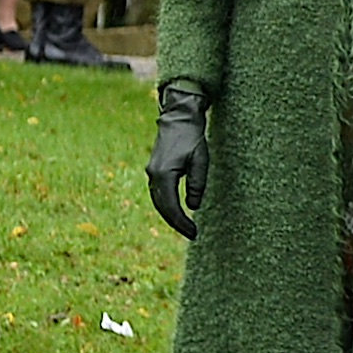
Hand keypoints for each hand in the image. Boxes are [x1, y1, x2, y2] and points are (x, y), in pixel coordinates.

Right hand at [146, 78, 210, 237]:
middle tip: (192, 233)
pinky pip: (159, 193)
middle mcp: (153, 175)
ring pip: (159, 201)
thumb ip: (196, 185)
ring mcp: (152, 172)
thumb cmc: (192, 138)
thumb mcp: (200, 162)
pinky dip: (167, 205)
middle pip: (162, 207)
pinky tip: (177, 210)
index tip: (194, 233)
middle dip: (176, 223)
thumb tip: (193, 207)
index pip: (171, 207)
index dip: (182, 223)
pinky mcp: (155, 170)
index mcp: (163, 175)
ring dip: (171, 215)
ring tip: (185, 226)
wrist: (179, 118)